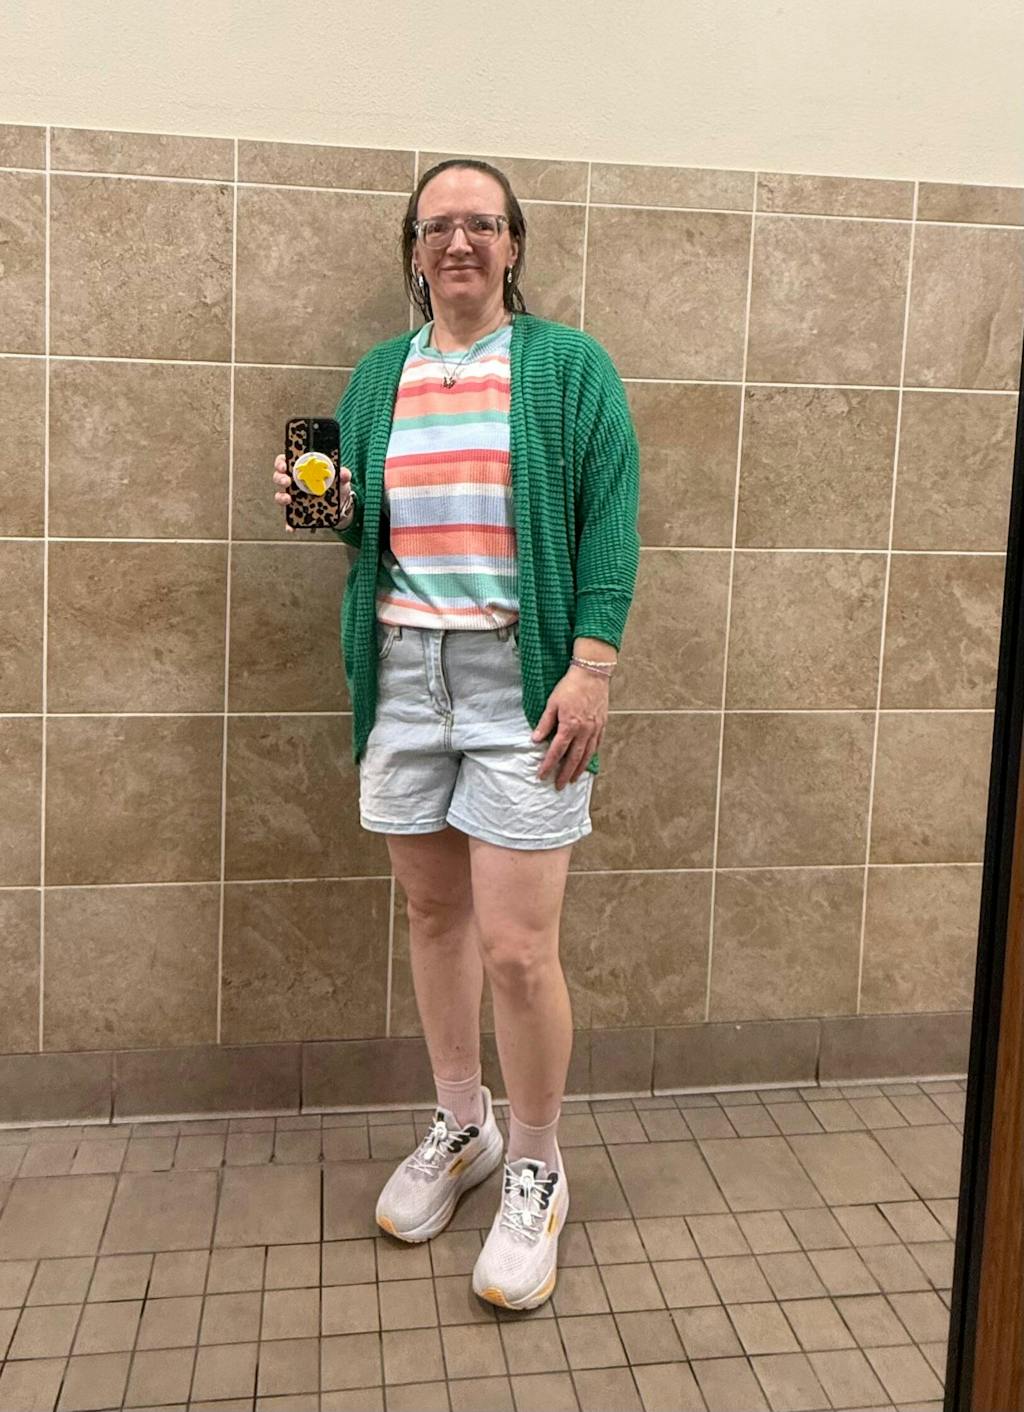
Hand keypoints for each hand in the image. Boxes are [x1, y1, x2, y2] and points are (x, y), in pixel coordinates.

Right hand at [273, 454, 351, 532]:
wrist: (340, 506)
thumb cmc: (336, 487)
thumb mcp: (341, 480)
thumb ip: (343, 475)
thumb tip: (344, 474)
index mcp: (302, 469)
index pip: (285, 461)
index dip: (281, 462)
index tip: (285, 465)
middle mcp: (294, 482)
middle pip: (279, 477)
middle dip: (280, 478)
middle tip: (287, 481)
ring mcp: (293, 497)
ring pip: (280, 496)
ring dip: (281, 497)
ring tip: (288, 499)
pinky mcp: (296, 512)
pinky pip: (289, 518)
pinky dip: (289, 523)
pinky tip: (291, 527)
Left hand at [532, 666, 609, 788]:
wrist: (592, 673)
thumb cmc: (570, 686)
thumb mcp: (552, 703)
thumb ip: (545, 723)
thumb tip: (535, 740)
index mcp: (569, 725)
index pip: (557, 751)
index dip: (549, 765)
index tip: (542, 775)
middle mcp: (584, 731)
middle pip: (574, 758)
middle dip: (564, 774)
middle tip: (558, 786)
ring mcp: (595, 729)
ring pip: (587, 755)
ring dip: (579, 769)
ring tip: (572, 779)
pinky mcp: (602, 725)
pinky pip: (597, 745)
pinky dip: (591, 756)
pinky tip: (586, 761)